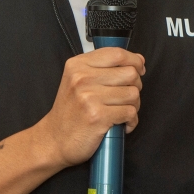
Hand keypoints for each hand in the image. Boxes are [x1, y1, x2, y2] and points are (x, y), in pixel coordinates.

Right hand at [35, 48, 144, 167]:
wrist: (54, 139)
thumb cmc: (70, 111)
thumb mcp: (77, 80)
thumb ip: (104, 68)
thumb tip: (138, 61)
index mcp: (78, 65)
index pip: (117, 53)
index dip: (134, 60)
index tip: (138, 68)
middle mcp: (82, 78)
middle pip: (130, 73)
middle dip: (135, 86)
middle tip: (126, 97)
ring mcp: (89, 97)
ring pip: (133, 94)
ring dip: (134, 106)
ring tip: (121, 111)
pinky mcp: (98, 117)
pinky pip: (130, 113)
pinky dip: (131, 121)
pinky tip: (121, 124)